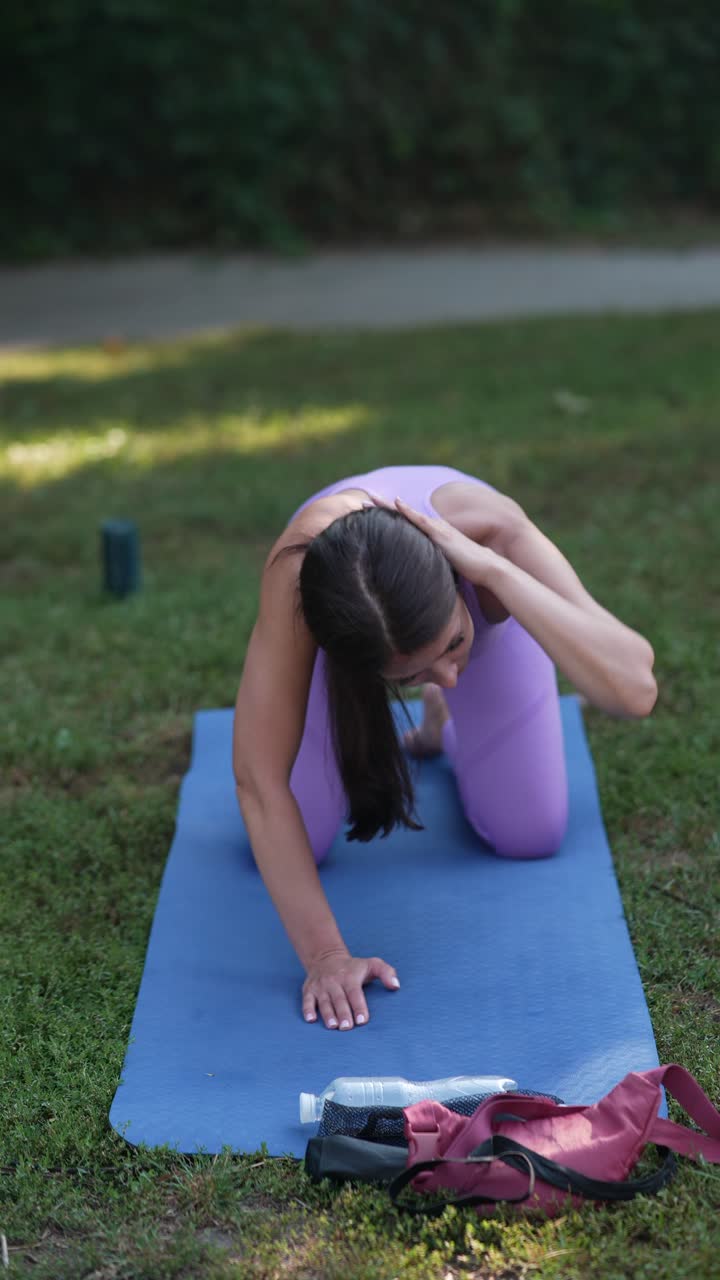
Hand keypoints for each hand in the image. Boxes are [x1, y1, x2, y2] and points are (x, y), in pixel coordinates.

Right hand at [302, 950, 399, 1029]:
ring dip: (328, 1014)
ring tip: (333, 1026)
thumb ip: (387, 973)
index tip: (362, 1020)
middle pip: (339, 1000)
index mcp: (350, 977)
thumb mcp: (372, 964)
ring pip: (324, 1002)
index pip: (355, 993)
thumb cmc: (353, 967)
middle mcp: (334, 981)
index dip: (359, 1007)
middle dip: (343, 1014)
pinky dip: (307, 1009)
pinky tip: (310, 1019)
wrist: (326, 957)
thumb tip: (396, 986)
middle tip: (347, 1027)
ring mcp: (320, 986)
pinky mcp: (309, 990)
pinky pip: (307, 1000)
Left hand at [367, 492, 495, 585]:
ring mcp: (437, 529)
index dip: (391, 517)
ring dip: (387, 505)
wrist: (488, 568)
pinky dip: (408, 511)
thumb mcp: (446, 566)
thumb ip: (434, 565)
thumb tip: (424, 576)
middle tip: (362, 500)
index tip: (372, 512)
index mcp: (435, 535)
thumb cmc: (471, 570)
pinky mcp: (441, 534)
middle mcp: (434, 528)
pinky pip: (421, 520)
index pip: (408, 524)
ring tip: (369, 498)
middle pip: (403, 515)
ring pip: (408, 514)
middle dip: (382, 506)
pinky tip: (396, 503)